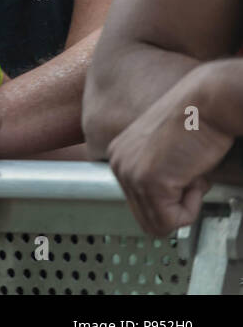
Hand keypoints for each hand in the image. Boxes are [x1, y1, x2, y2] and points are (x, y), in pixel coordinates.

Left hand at [108, 65, 233, 235]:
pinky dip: (192, 205)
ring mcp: (130, 174)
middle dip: (176, 204)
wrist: (207, 103)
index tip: (183, 172)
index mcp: (120, 155)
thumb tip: (165, 211)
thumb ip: (157, 175)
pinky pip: (173, 220)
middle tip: (190, 174)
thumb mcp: (166, 152)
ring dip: (185, 204)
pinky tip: (193, 173)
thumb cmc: (196, 123)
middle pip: (146, 218)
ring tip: (191, 171)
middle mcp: (118, 164)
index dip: (171, 196)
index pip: (139, 203)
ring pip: (160, 223)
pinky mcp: (149, 182)